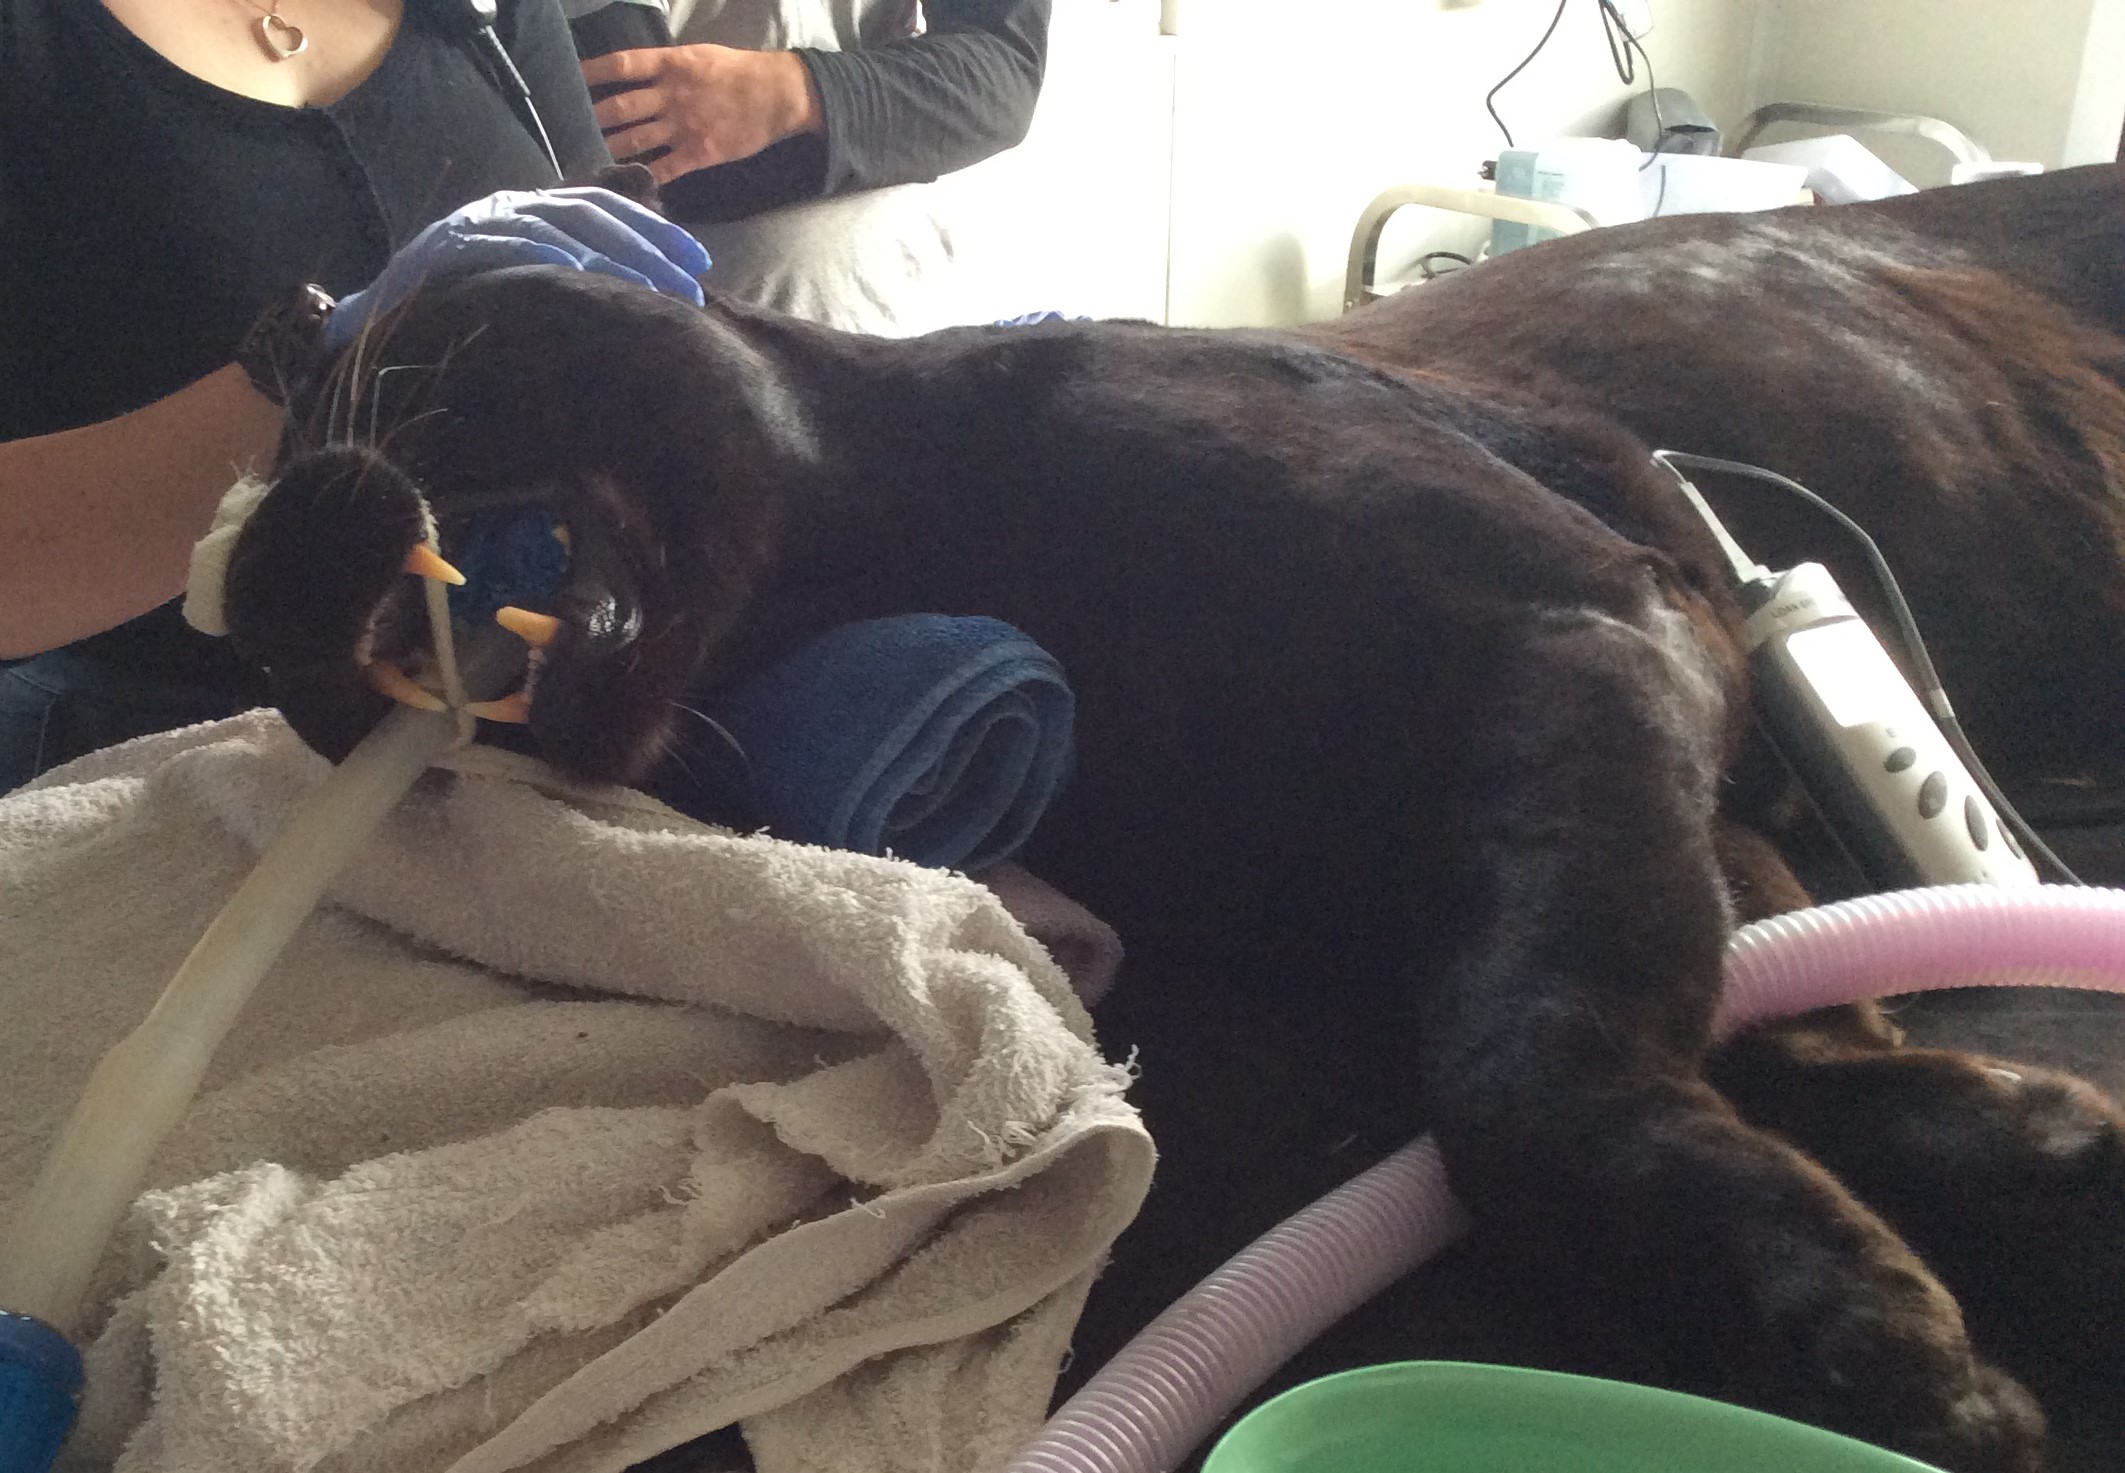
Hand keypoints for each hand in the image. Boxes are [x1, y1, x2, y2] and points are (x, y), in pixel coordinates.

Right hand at [324, 187, 710, 349]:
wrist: (386, 311)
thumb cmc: (467, 301)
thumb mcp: (529, 280)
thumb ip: (575, 273)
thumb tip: (642, 293)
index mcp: (534, 210)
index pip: (605, 207)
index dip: (655, 230)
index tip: (700, 261)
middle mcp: (513, 205)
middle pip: (593, 214)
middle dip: (648, 248)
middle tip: (690, 287)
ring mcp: (483, 220)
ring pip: (559, 225)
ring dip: (611, 255)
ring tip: (650, 287)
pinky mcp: (454, 245)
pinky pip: (506, 245)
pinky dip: (543, 254)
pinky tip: (577, 273)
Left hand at [580, 45, 825, 185]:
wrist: (777, 95)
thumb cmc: (737, 71)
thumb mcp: (698, 55)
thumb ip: (666, 66)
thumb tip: (635, 73)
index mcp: (671, 65)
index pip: (622, 65)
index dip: (592, 73)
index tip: (570, 80)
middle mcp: (671, 95)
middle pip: (620, 107)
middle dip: (593, 118)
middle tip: (570, 127)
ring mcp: (684, 126)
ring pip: (635, 139)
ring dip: (609, 148)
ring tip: (588, 154)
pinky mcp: (698, 152)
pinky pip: (664, 167)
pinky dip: (644, 175)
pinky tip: (625, 181)